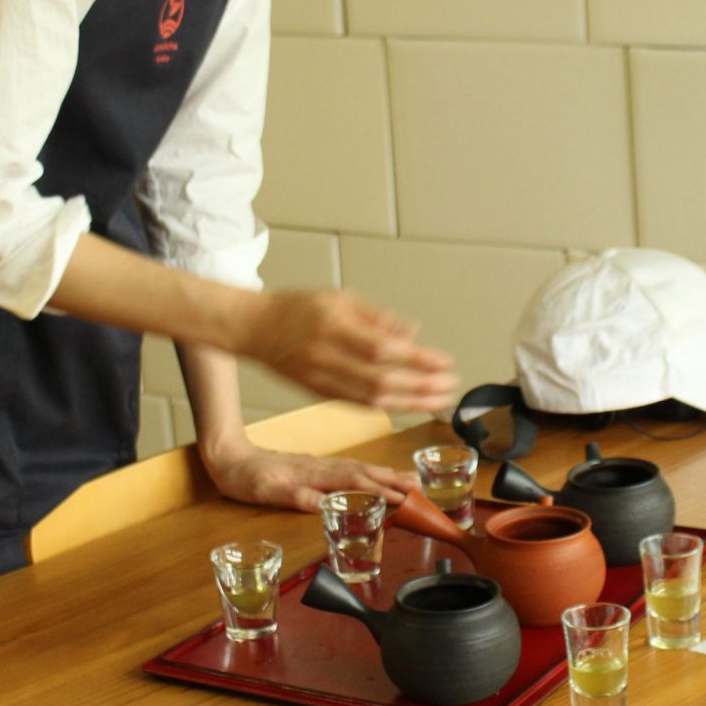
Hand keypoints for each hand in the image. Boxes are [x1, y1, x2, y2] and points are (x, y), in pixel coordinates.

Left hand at [202, 438, 415, 512]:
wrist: (229, 455)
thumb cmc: (244, 476)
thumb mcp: (265, 491)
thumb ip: (296, 496)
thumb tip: (326, 506)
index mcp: (313, 474)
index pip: (355, 481)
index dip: (381, 490)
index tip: (404, 498)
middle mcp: (321, 467)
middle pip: (365, 471)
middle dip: (394, 479)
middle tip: (420, 487)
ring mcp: (319, 465)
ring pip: (361, 468)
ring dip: (387, 474)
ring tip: (410, 480)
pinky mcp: (315, 467)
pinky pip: (350, 468)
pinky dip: (370, 472)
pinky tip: (377, 476)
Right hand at [237, 289, 457, 412]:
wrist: (254, 328)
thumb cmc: (299, 307)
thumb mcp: (340, 298)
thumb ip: (378, 318)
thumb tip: (414, 334)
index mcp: (333, 325)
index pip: (383, 349)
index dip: (417, 360)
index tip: (445, 363)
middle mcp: (326, 355)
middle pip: (381, 381)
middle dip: (421, 388)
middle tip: (451, 387)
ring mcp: (320, 378)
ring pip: (371, 400)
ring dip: (410, 403)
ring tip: (439, 401)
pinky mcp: (318, 392)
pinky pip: (357, 404)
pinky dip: (388, 407)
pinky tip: (410, 405)